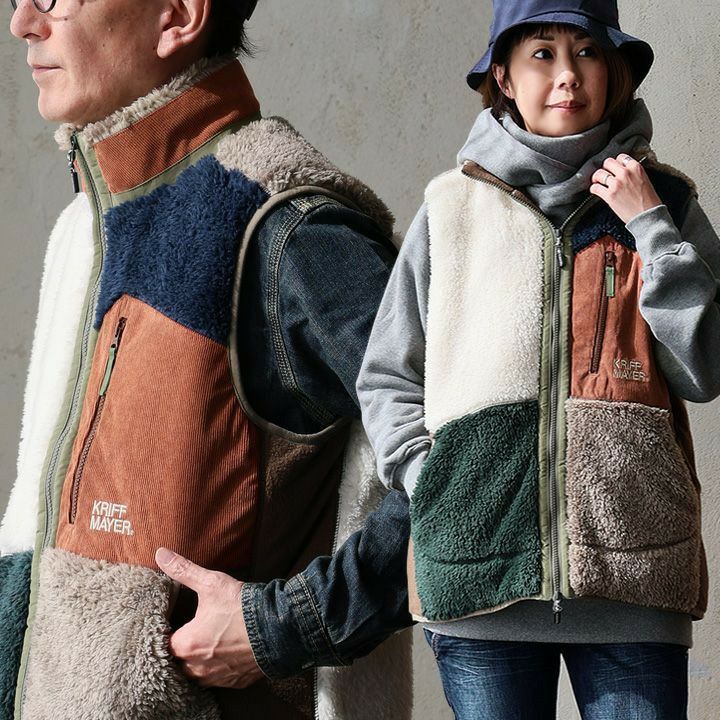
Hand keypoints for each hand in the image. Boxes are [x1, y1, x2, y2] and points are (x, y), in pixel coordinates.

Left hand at [155, 547, 264, 688]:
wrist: (278, 627)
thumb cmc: (242, 607)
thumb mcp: (211, 583)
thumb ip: (183, 570)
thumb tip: (161, 554)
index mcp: (187, 644)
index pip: (164, 644)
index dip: (168, 633)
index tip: (173, 625)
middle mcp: (197, 667)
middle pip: (178, 664)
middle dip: (181, 651)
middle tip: (191, 634)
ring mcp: (217, 678)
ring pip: (197, 675)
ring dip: (198, 663)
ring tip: (206, 646)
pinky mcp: (235, 682)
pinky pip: (218, 680)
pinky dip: (219, 670)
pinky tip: (226, 656)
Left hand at [589, 153, 662, 223]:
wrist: (648, 215)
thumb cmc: (649, 200)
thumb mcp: (645, 179)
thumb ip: (633, 172)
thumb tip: (622, 171)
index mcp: (636, 167)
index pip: (621, 157)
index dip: (616, 163)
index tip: (614, 168)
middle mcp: (626, 173)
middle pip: (607, 162)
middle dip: (605, 168)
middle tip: (604, 175)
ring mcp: (616, 184)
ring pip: (599, 174)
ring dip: (597, 178)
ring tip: (598, 182)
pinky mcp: (610, 195)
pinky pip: (595, 188)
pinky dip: (593, 189)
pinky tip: (596, 191)